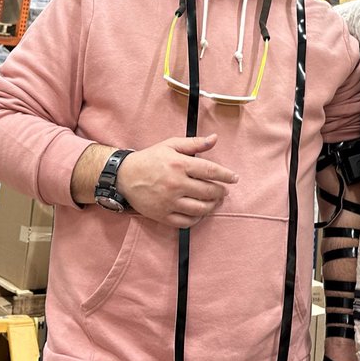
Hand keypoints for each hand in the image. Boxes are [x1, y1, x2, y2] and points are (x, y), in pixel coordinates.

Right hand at [118, 133, 237, 227]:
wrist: (125, 176)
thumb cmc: (150, 159)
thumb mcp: (171, 145)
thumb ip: (194, 144)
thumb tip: (214, 138)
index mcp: (179, 165)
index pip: (210, 171)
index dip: (226, 175)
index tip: (234, 178)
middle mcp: (176, 184)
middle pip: (208, 192)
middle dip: (221, 192)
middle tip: (224, 190)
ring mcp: (169, 202)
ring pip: (200, 208)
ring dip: (213, 206)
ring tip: (215, 201)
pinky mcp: (162, 215)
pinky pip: (186, 221)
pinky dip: (197, 218)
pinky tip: (200, 212)